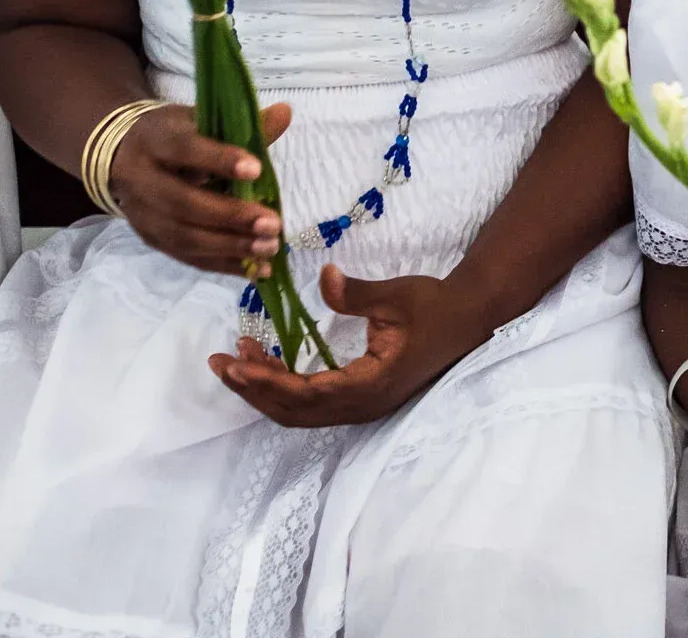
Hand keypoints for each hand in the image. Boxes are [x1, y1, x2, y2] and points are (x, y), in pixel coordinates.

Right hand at [111, 102, 291, 273]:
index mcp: (156, 141)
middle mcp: (142, 180)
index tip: (257, 168)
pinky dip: (223, 265)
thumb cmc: (173, 135)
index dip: (219, 159)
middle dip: (230, 217)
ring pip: (184, 237)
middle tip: (273, 224)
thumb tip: (285, 113)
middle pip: (183, 203)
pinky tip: (255, 270)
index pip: (185, 149)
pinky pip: (188, 257)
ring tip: (269, 249)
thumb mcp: (200, 118)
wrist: (119, 155)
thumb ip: (242, 123)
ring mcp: (144, 215)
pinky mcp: (151, 239)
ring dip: (229, 247)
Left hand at [208, 264, 490, 426]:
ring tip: (234, 361)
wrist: (468, 318)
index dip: (267, 382)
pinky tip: (267, 364)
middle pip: (294, 411)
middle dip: (253, 390)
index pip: (306, 393)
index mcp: (370, 384)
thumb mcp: (396, 295)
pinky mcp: (361, 396)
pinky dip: (283, 387)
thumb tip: (324, 277)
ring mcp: (362, 405)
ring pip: (299, 411)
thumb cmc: (434, 304)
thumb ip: (356, 293)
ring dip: (264, 389)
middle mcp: (362, 404)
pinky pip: (312, 402)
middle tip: (219, 363)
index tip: (234, 364)